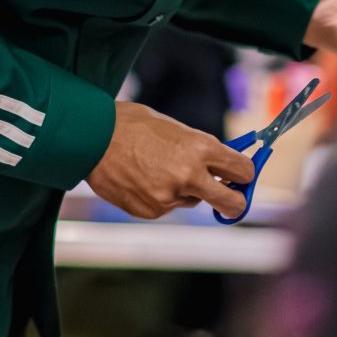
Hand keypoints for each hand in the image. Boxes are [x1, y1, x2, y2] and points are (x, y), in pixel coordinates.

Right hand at [87, 102, 255, 220]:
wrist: (92, 137)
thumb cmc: (133, 125)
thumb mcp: (175, 129)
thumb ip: (200, 149)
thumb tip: (222, 166)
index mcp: (200, 148)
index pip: (243, 170)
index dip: (244, 174)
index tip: (241, 176)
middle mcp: (189, 176)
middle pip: (231, 202)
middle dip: (235, 202)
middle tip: (231, 198)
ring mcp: (170, 197)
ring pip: (192, 201)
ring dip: (185, 191)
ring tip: (157, 168)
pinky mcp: (152, 211)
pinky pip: (167, 207)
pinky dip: (161, 196)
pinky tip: (142, 178)